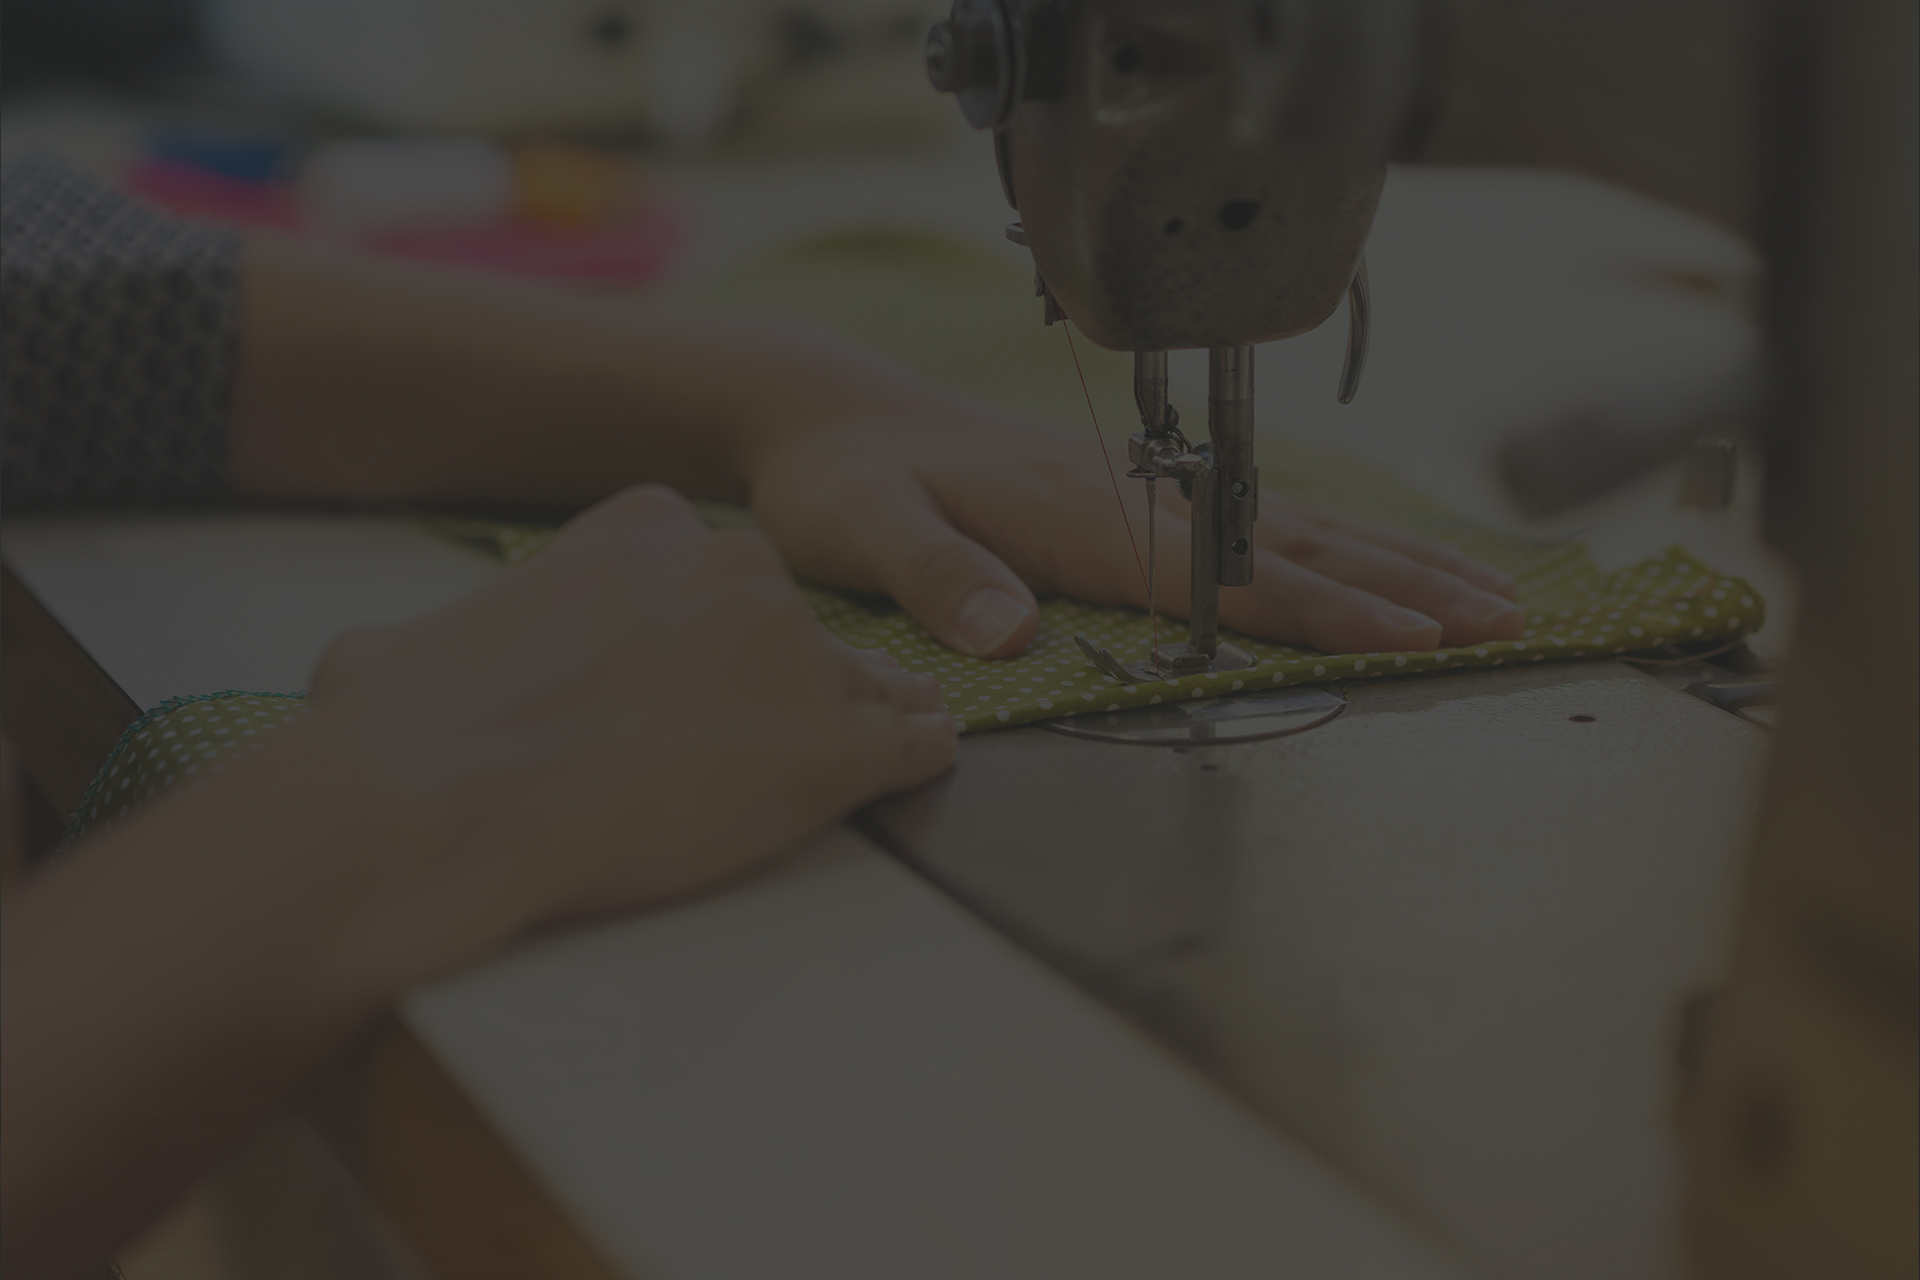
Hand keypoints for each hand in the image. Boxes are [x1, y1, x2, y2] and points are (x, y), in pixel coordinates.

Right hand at [305, 484, 955, 976]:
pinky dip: (903, 769)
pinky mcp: (844, 744)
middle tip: (719, 755)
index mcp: (649, 527)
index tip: (675, 692)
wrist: (453, 805)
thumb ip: (423, 641)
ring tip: (787, 788)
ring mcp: (804, 653)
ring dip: (842, 729)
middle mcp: (742, 568)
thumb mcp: (395, 650)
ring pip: (868, 684)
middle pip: (793, 628)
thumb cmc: (411, 734)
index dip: (704, 642)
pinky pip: (920, 744)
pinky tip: (865, 793)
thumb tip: (374, 669)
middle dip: (770, 686)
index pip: (717, 575)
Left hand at [746, 382, 1523, 658]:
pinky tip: (1384, 559)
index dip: (1321, 612)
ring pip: (1293, 523)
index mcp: (1076, 511)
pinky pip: (1260, 513)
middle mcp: (1128, 490)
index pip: (1221, 573)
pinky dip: (1339, 539)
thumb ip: (935, 576)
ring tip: (1486, 592)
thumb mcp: (859, 529)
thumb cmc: (844, 478)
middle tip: (1504, 622)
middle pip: (1290, 543)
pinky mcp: (1139, 485)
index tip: (1408, 640)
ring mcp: (1142, 484)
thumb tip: (1011, 634)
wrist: (835, 413)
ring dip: (1394, 561)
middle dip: (1402, 587)